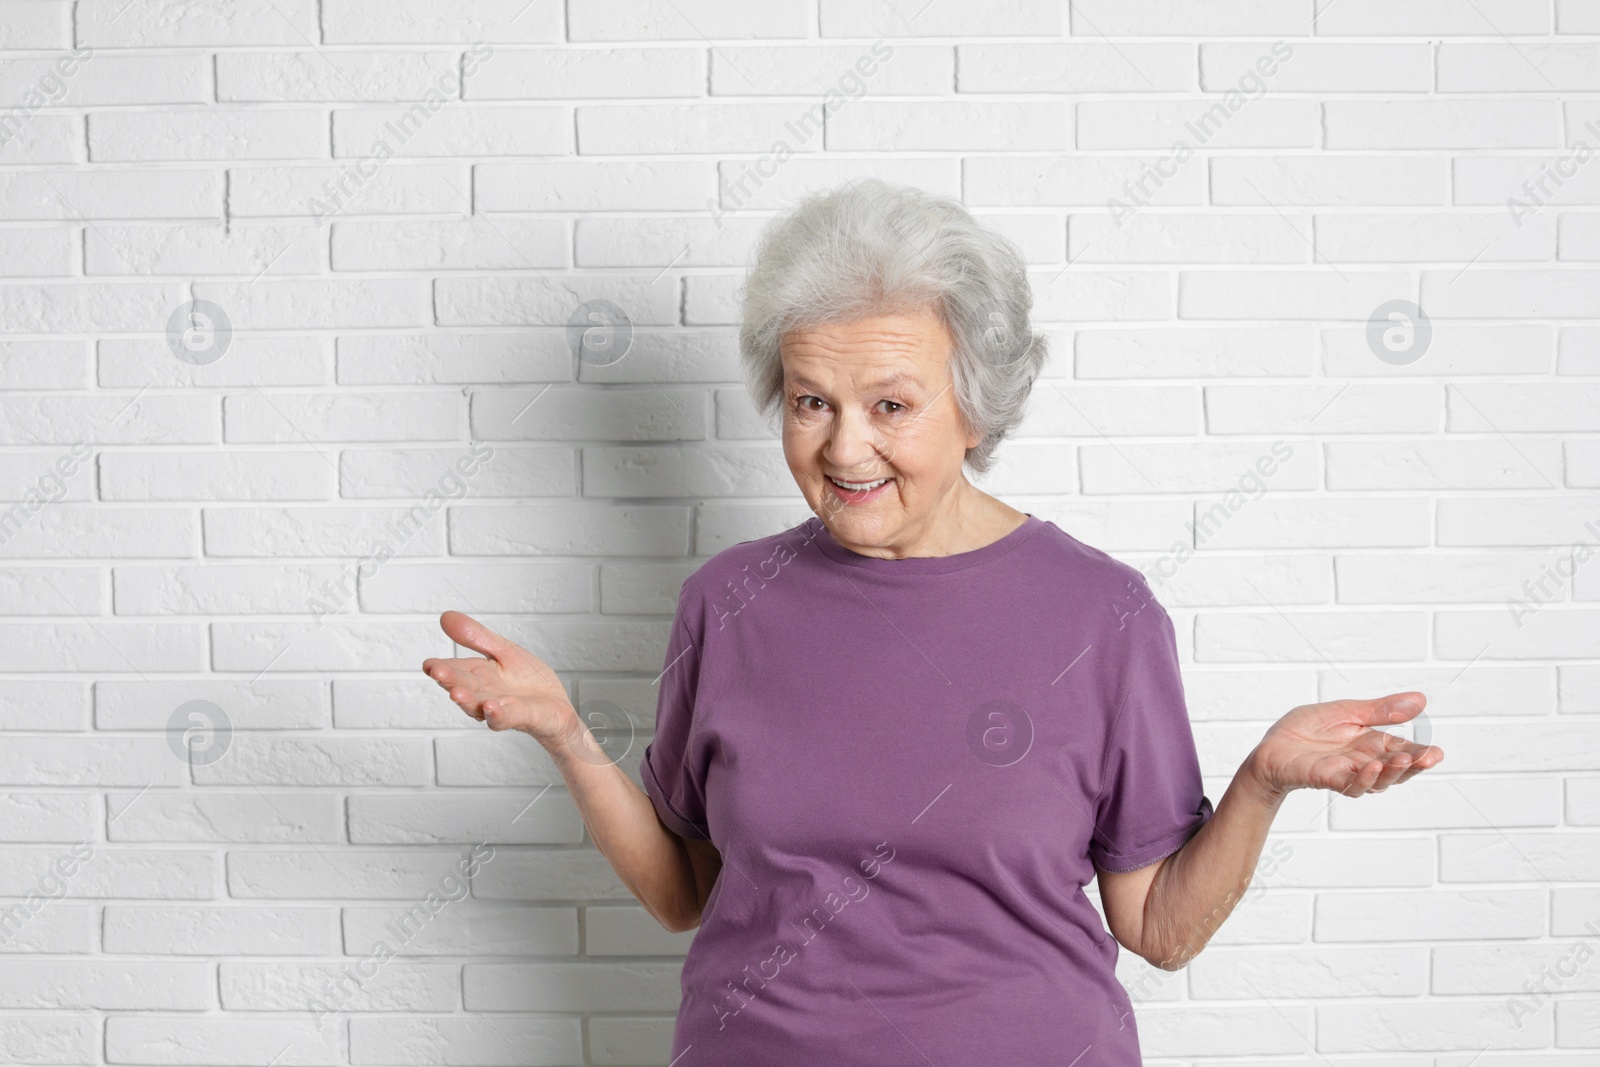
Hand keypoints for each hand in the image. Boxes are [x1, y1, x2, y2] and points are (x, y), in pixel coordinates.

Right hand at [422, 611, 578, 746]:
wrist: (557, 706)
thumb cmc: (527, 680)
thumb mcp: (504, 650)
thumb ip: (476, 637)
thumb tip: (445, 616)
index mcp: (480, 675)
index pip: (456, 670)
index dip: (441, 668)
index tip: (428, 664)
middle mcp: (485, 694)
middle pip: (465, 686)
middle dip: (450, 680)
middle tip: (437, 672)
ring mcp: (502, 708)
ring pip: (480, 705)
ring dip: (468, 700)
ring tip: (457, 693)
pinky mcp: (522, 718)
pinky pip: (507, 718)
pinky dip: (498, 714)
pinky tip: (491, 707)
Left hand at [1248, 691, 1443, 801]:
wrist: (1273, 744)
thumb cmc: (1308, 729)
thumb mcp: (1348, 712)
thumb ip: (1381, 710)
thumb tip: (1421, 699)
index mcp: (1372, 744)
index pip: (1403, 750)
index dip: (1421, 753)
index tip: (1437, 752)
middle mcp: (1364, 762)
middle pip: (1396, 769)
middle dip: (1414, 765)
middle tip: (1429, 757)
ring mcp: (1346, 773)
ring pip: (1377, 780)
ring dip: (1392, 772)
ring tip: (1404, 759)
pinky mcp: (1325, 778)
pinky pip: (1348, 783)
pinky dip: (1362, 777)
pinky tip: (1372, 766)